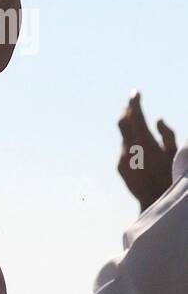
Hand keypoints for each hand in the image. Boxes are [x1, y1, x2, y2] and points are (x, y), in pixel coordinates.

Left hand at [117, 91, 176, 211]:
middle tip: (132, 104)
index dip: (134, 102)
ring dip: (130, 129)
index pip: (135, 116)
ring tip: (135, 120)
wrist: (155, 200)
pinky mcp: (120, 167)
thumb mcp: (173, 153)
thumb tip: (158, 119)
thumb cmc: (170, 175)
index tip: (135, 93)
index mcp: (144, 141)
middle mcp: (129, 147)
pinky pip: (124, 150)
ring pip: (124, 137)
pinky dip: (131, 144)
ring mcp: (122, 157)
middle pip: (123, 122)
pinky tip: (138, 145)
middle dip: (128, 112)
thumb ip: (167, 134)